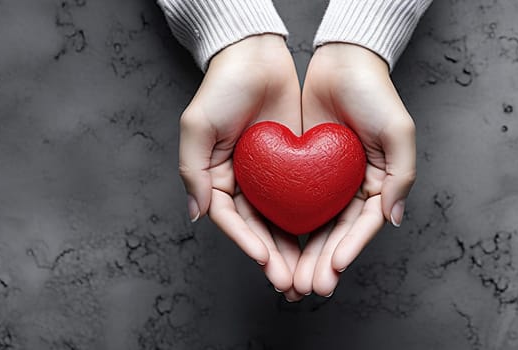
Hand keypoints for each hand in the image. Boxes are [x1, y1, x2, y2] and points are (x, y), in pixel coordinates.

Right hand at [179, 34, 302, 300]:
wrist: (257, 56)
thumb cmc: (222, 87)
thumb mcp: (197, 125)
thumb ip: (193, 171)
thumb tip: (196, 215)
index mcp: (218, 179)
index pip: (233, 221)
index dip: (247, 244)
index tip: (265, 262)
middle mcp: (244, 184)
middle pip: (259, 230)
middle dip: (275, 259)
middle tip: (291, 283)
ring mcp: (271, 177)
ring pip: (283, 223)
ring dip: (294, 251)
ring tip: (308, 276)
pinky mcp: (295, 166)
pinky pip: (303, 201)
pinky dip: (311, 224)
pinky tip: (323, 243)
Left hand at [294, 43, 416, 296]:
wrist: (341, 62)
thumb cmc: (375, 94)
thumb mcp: (399, 131)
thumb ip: (402, 176)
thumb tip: (394, 220)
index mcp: (377, 184)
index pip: (362, 226)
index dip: (349, 250)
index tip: (333, 270)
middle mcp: (351, 188)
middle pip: (335, 234)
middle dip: (322, 263)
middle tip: (307, 288)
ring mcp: (325, 181)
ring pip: (312, 226)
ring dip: (302, 255)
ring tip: (290, 281)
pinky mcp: (301, 170)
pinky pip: (292, 203)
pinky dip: (285, 227)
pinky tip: (274, 248)